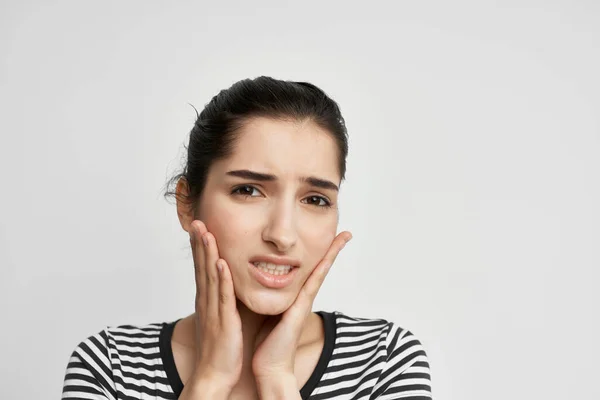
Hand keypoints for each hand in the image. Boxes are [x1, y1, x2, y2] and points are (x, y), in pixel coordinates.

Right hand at [186, 220, 243, 391]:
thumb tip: (228, 286)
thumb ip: (223, 301)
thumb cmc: (220, 349)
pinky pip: (223, 296)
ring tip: (206, 232)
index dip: (199, 248)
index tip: (199, 227)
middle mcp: (207, 302)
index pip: (202, 268)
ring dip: (207, 254)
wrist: (214, 375)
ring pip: (210, 277)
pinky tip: (221, 263)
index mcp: (207, 301)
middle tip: (196, 221)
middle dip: (199, 243)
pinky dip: (222, 279)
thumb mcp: (220, 319)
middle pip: (201, 267)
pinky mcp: (223, 321)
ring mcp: (214, 311)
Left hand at [251, 231, 352, 382]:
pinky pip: (312, 284)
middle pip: (322, 268)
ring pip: (321, 272)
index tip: (330, 239)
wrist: (271, 367)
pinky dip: (321, 268)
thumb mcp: (269, 312)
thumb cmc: (267, 342)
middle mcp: (304, 298)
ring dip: (333, 253)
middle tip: (346, 232)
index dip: (320, 255)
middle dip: (333, 250)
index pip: (310, 271)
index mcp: (296, 297)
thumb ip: (270, 299)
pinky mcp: (301, 310)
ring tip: (343, 236)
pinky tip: (326, 257)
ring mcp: (305, 303)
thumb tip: (262, 284)